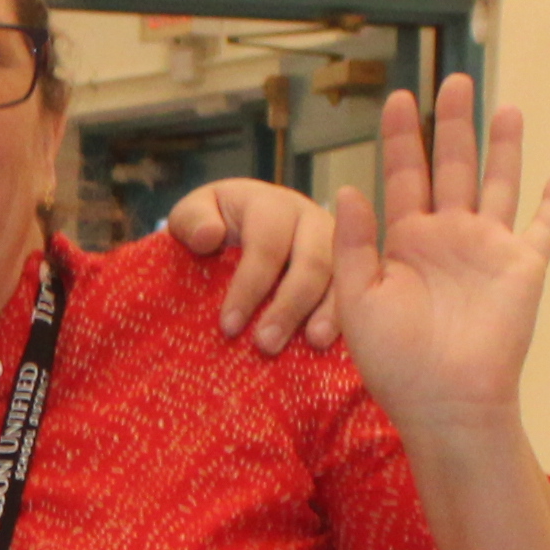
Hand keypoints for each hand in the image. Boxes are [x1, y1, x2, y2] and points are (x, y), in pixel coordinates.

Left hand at [170, 178, 344, 350]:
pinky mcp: (351, 266)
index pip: (265, 244)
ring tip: (314, 343)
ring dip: (329, 311)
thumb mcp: (192, 216)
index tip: (229, 326)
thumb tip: (209, 236)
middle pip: (311, 260)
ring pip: (342, 275)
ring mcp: (336, 243)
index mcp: (270, 205)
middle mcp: (309, 219)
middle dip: (289, 305)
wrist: (243, 223)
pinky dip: (346, 316)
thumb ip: (191, 221)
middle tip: (266, 345)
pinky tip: (334, 342)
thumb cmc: (214, 224)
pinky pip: (357, 290)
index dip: (249, 286)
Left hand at [328, 77, 549, 437]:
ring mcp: (488, 249)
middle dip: (454, 124)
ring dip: (504, 147)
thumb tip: (349, 187)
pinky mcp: (523, 268)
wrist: (445, 403)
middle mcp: (448, 236)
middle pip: (453, 166)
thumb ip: (354, 244)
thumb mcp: (358, 299)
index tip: (399, 97)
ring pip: (499, 184)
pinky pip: (542, 228)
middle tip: (454, 79)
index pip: (404, 175)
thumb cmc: (395, 362)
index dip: (402, 137)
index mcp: (405, 241)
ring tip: (506, 106)